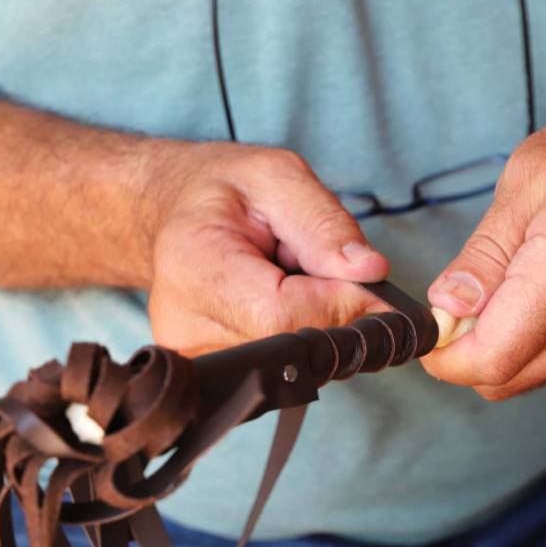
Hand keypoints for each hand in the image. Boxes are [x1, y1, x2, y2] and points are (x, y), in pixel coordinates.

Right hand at [146, 143, 388, 356]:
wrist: (173, 210)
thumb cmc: (224, 190)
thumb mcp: (278, 177)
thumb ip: (325, 224)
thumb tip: (369, 272)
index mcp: (194, 266)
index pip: (283, 316)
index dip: (341, 305)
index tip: (372, 285)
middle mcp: (184, 323)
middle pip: (290, 348)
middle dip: (329, 312)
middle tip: (323, 272)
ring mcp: (192, 354)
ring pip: (290, 365)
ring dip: (313, 326)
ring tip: (291, 282)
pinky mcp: (208, 369)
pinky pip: (276, 369)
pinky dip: (294, 337)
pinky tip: (280, 306)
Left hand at [421, 102, 545, 399]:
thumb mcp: (529, 176)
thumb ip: (483, 252)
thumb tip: (446, 308)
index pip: (491, 358)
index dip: (445, 357)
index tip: (431, 332)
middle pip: (505, 379)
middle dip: (468, 353)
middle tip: (464, 305)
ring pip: (531, 378)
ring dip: (507, 348)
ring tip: (518, 287)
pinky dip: (540, 345)